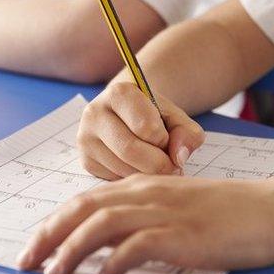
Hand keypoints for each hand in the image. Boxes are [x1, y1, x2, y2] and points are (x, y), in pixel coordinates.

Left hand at [16, 174, 273, 273]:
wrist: (272, 210)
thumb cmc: (226, 214)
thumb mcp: (174, 206)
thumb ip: (140, 217)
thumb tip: (103, 246)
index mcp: (141, 185)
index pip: (84, 200)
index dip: (53, 223)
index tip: (33, 246)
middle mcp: (145, 194)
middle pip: (82, 209)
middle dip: (47, 235)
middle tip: (25, 261)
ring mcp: (163, 212)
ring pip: (101, 225)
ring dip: (71, 250)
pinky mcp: (182, 234)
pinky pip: (137, 246)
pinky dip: (114, 263)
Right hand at [78, 83, 204, 178]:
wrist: (129, 115)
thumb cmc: (154, 116)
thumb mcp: (176, 117)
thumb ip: (187, 133)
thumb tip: (179, 158)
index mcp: (118, 93)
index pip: (147, 128)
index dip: (164, 140)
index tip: (166, 138)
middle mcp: (94, 113)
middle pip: (131, 151)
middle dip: (159, 164)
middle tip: (172, 166)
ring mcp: (85, 138)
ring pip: (122, 169)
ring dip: (147, 175)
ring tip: (155, 164)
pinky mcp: (85, 160)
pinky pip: (114, 181)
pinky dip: (132, 179)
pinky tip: (138, 167)